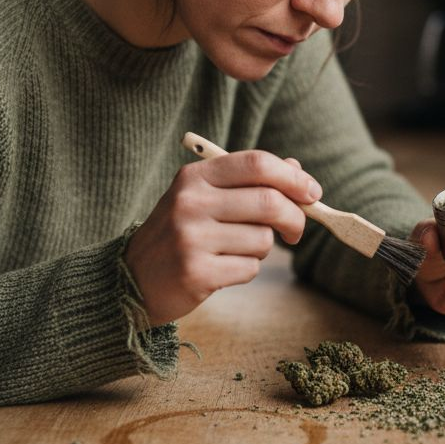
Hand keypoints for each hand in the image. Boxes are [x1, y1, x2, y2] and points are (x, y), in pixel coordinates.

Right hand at [124, 151, 320, 325]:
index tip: (312, 192)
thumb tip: (296, 169)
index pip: (257, 164)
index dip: (293, 177)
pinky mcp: (196, 273)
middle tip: (294, 232)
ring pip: (263, 239)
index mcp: (194, 177)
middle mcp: (190, 202)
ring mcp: (191, 238)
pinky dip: (247, 269)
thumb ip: (247, 182)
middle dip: (294, 218)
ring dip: (262, 248)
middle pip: (270, 201)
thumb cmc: (179, 234)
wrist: (132, 279)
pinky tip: (222, 268)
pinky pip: (250, 268)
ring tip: (234, 250)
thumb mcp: (204, 197)